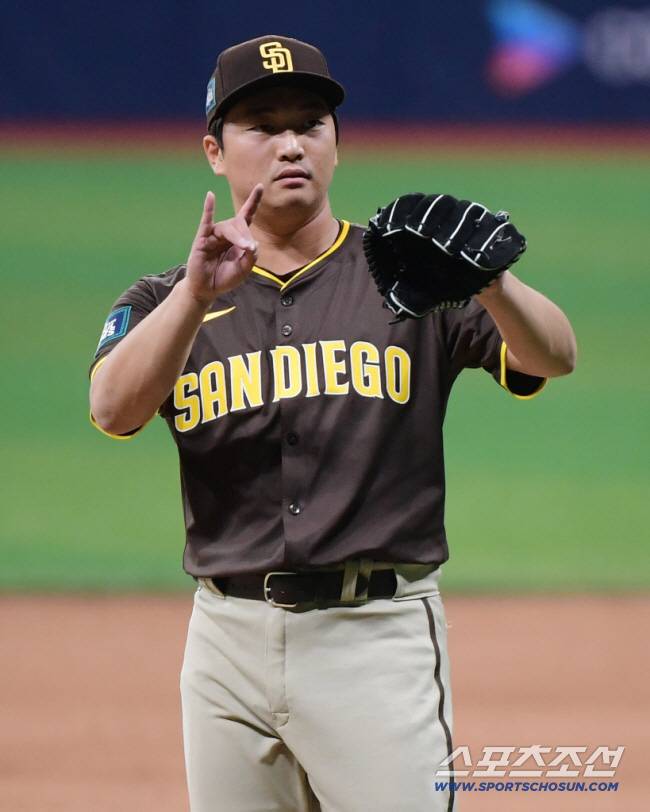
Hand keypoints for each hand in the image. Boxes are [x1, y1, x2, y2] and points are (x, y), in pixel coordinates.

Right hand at [185, 184, 263, 304]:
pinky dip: (209, 209)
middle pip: (239, 224)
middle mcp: (225, 233)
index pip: (246, 216)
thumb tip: (253, 243)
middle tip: (249, 249)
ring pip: (227, 228)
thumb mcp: (244, 270)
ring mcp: (213, 235)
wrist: (207, 289)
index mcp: (237, 238)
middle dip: (246, 235)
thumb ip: (251, 257)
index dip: (253, 202)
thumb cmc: (224, 278)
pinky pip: (206, 222)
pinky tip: (210, 196)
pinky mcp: (202, 240)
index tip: (260, 186)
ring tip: (244, 247)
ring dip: (237, 236)